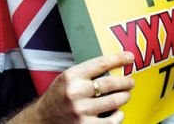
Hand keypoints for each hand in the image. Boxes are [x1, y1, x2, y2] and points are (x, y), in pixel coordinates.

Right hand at [9, 51, 134, 123]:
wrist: (43, 118)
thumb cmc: (58, 96)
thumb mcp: (66, 79)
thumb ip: (85, 74)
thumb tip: (113, 68)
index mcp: (71, 76)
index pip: (100, 64)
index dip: (118, 59)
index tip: (129, 57)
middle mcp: (75, 92)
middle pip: (110, 83)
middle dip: (126, 82)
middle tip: (130, 81)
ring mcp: (81, 111)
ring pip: (114, 102)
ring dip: (124, 97)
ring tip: (126, 95)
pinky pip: (112, 121)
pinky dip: (119, 115)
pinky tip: (118, 112)